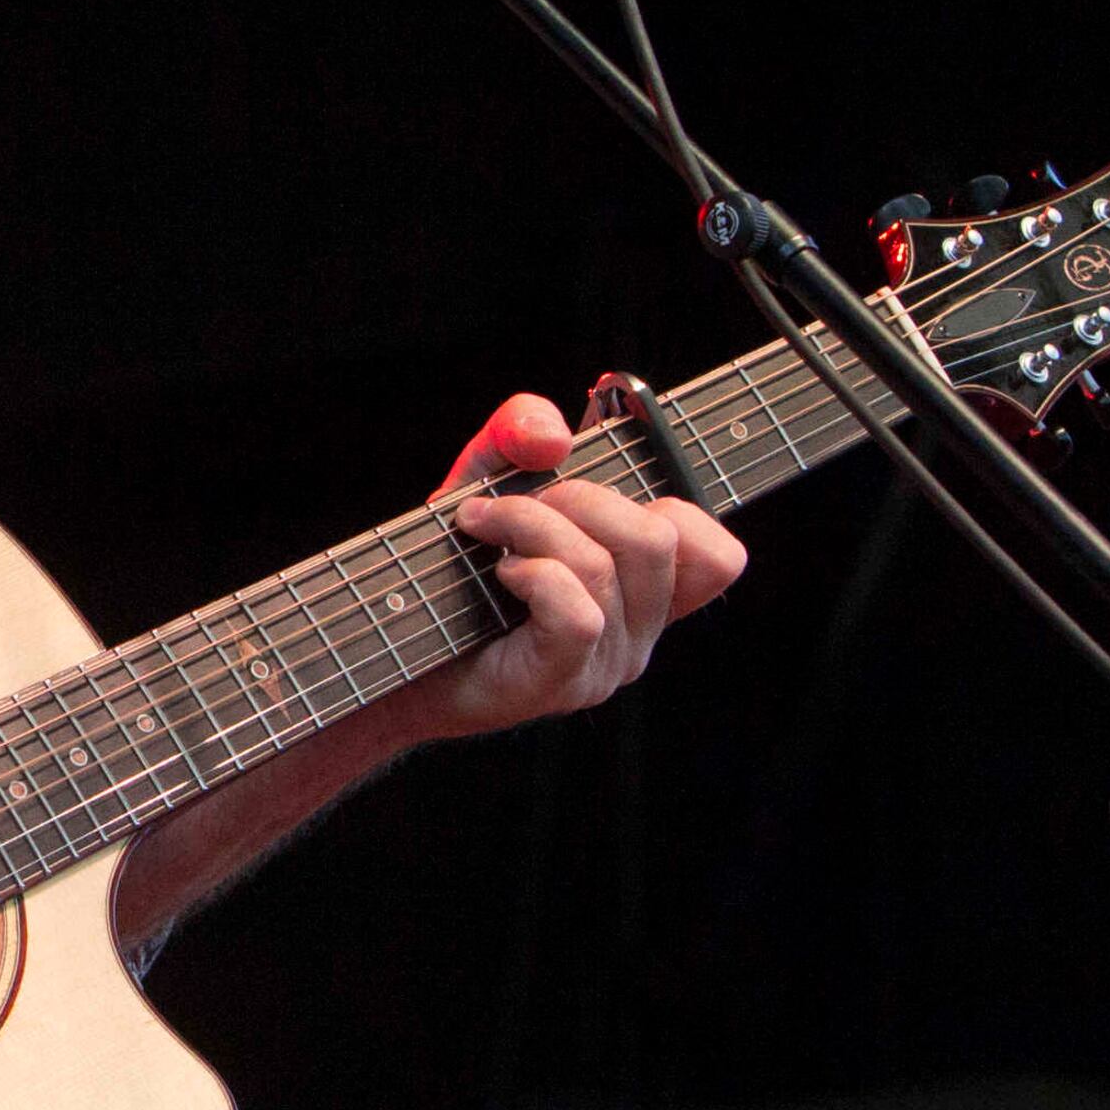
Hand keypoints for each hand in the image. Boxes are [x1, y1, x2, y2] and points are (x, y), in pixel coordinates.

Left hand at [400, 391, 746, 739]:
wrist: (391, 640)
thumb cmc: (451, 563)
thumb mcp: (488, 473)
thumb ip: (522, 429)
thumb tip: (555, 437)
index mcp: (643, 589)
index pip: (718, 556)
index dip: (676, 504)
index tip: (598, 480)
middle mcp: (638, 631)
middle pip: (659, 540)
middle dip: (580, 496)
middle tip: (514, 502)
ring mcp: (605, 663)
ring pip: (606, 566)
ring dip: (532, 524)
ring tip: (484, 526)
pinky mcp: (562, 680)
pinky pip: (579, 612)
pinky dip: (533, 573)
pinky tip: (501, 572)